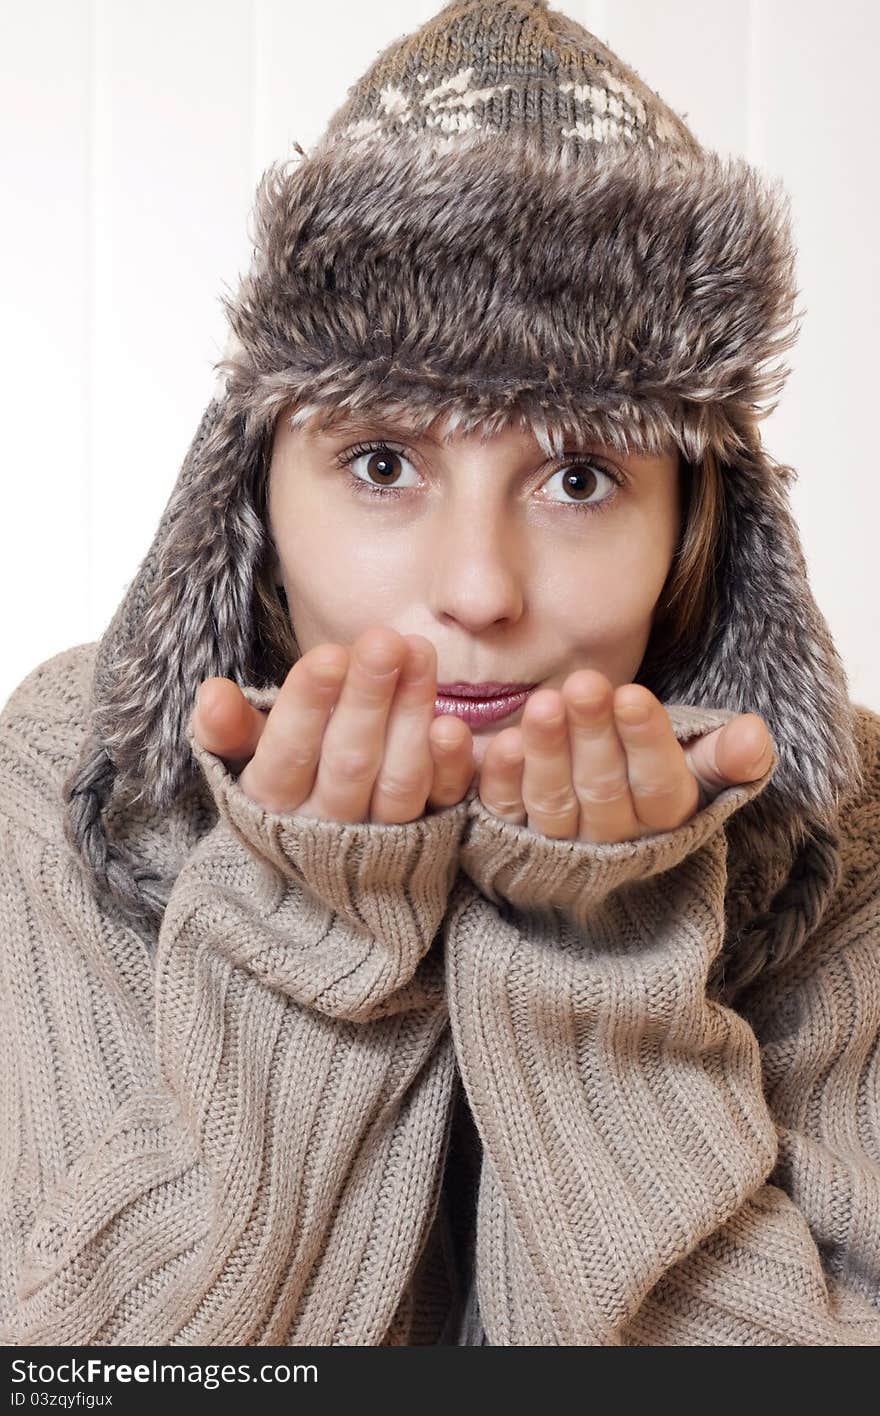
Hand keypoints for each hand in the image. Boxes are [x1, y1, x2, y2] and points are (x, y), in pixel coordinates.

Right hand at [188, 626, 475, 822]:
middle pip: (349, 762)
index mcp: (273, 806)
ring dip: (412, 715)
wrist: (329, 863)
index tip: (329, 655)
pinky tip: (454, 722)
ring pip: (399, 781)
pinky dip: (452, 767)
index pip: (287, 755)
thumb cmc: (285, 783)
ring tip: (419, 653)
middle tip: (385, 640)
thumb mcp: (246, 759)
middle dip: (368, 698)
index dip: (307, 706)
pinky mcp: (432, 837)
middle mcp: (327, 827)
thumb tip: (212, 692)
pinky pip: (445, 804)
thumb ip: (230, 730)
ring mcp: (382, 839)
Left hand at [476, 670, 775, 841]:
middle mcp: (610, 843)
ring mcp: (557, 846)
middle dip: (593, 736)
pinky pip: (503, 811)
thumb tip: (754, 735)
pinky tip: (500, 741)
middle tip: (585, 685)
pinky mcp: (508, 840)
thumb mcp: (695, 771)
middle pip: (602, 791)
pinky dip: (499, 779)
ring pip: (552, 802)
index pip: (660, 790)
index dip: (647, 744)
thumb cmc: (648, 781)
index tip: (634, 696)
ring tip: (544, 702)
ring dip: (547, 753)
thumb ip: (725, 756)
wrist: (589, 842)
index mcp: (663, 825)